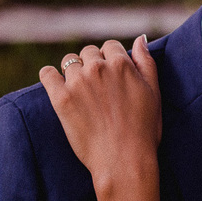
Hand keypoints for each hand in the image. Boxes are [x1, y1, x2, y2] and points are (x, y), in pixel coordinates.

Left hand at [40, 35, 161, 193]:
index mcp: (121, 64)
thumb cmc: (143, 131)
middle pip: (88, 52)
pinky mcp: (61, 99)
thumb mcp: (154, 93)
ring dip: (73, 73)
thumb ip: (146, 62)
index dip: (111, 60)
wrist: (124, 162)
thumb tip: (140, 38)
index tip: (111, 78)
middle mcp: (98, 68)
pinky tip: (57, 87)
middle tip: (96, 89)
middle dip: (92, 65)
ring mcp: (77, 82)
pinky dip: (50, 77)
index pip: (110, 46)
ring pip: (68, 62)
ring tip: (80, 94)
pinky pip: (47, 74)